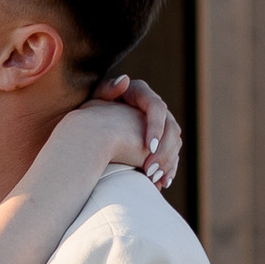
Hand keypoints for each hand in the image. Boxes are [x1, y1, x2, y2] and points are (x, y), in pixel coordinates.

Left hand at [95, 74, 182, 189]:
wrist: (89, 126)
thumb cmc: (89, 111)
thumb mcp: (95, 99)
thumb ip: (107, 89)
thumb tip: (124, 80)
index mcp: (141, 93)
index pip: (157, 108)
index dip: (156, 128)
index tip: (148, 148)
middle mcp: (155, 107)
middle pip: (171, 128)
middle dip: (163, 151)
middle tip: (150, 170)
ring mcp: (160, 124)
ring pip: (174, 143)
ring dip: (168, 162)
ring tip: (155, 178)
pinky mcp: (160, 140)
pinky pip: (171, 154)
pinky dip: (168, 168)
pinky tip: (162, 183)